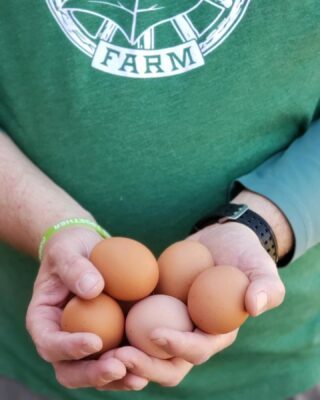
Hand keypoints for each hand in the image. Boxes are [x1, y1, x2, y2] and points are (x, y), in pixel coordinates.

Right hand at [26, 227, 147, 389]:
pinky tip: (150, 366)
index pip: (49, 342)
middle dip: (92, 374)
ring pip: (94, 373)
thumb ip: (75, 268)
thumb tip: (92, 290)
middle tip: (118, 367)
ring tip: (139, 375)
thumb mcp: (68, 250)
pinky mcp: (107, 341)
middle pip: (69, 370)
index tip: (94, 341)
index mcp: (43, 320)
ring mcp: (84, 344)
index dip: (68, 348)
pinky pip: (116, 361)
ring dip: (116, 378)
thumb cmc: (71, 249)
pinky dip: (130, 367)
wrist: (87, 251)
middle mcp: (61, 339)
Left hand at [112, 217, 285, 386]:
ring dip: (126, 357)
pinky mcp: (155, 311)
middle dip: (145, 365)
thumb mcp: (260, 265)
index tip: (156, 335)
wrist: (221, 239)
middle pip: (169, 363)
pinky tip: (97, 326)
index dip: (179, 348)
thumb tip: (255, 306)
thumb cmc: (243, 252)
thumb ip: (266, 286)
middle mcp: (193, 335)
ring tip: (102, 350)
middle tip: (119, 356)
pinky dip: (119, 332)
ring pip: (147, 352)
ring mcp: (172, 324)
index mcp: (217, 332)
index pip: (198, 350)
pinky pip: (135, 326)